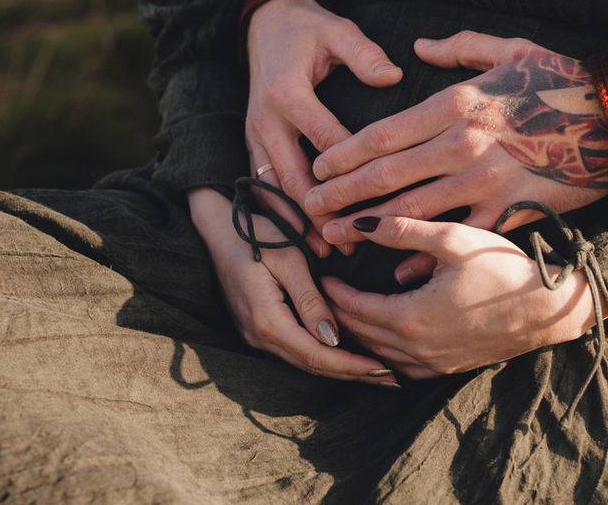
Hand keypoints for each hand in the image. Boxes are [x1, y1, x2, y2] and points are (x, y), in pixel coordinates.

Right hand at [187, 187, 397, 385]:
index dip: (351, 365)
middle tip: (390, 379)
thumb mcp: (289, 260)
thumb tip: (333, 339)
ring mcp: (254, 335)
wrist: (217, 229)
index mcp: (267, 320)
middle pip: (311, 365)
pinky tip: (344, 354)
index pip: (316, 355)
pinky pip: (294, 350)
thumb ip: (311, 300)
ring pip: (303, 361)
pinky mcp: (256, 328)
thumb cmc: (256, 235)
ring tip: (374, 371)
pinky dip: (322, 356)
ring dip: (338, 368)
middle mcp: (258, 336)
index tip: (382, 369)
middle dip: (351, 373)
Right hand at [245, 0, 401, 256]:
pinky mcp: (252, 143)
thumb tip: (391, 76)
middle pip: (293, 177)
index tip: (377, 203)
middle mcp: (265, 119)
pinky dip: (281, 212)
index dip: (351, 174)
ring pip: (274, 189)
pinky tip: (303, 237)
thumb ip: (363, 53)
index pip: (324, 141)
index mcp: (286, 92)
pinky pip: (263, 186)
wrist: (265, 22)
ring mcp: (254, 134)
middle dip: (321, 213)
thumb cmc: (307, 27)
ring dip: (299, 221)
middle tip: (351, 242)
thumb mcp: (336, 29)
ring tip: (328, 250)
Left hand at [303, 31, 607, 278]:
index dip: (345, 154)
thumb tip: (416, 47)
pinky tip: (398, 269)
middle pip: (388, 175)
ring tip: (337, 237)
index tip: (319, 167)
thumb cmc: (562, 80)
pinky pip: (460, 238)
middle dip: (343, 194)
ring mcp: (487, 181)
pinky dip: (429, 254)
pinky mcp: (510, 209)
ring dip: (370, 226)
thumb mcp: (510, 47)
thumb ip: (459, 46)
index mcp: (457, 104)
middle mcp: (464, 144)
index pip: (386, 133)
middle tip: (308, 208)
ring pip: (414, 210)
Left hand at [322, 215, 605, 379]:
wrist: (548, 307)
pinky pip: (402, 367)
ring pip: (379, 354)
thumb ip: (403, 229)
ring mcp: (433, 364)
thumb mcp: (452, 238)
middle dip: (338, 313)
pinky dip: (383, 353)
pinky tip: (381, 337)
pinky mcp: (448, 369)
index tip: (321, 271)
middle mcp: (417, 348)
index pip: (353, 307)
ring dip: (358, 335)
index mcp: (411, 317)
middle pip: (361, 334)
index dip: (333, 289)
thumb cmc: (503, 267)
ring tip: (345, 310)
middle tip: (323, 291)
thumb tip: (357, 222)